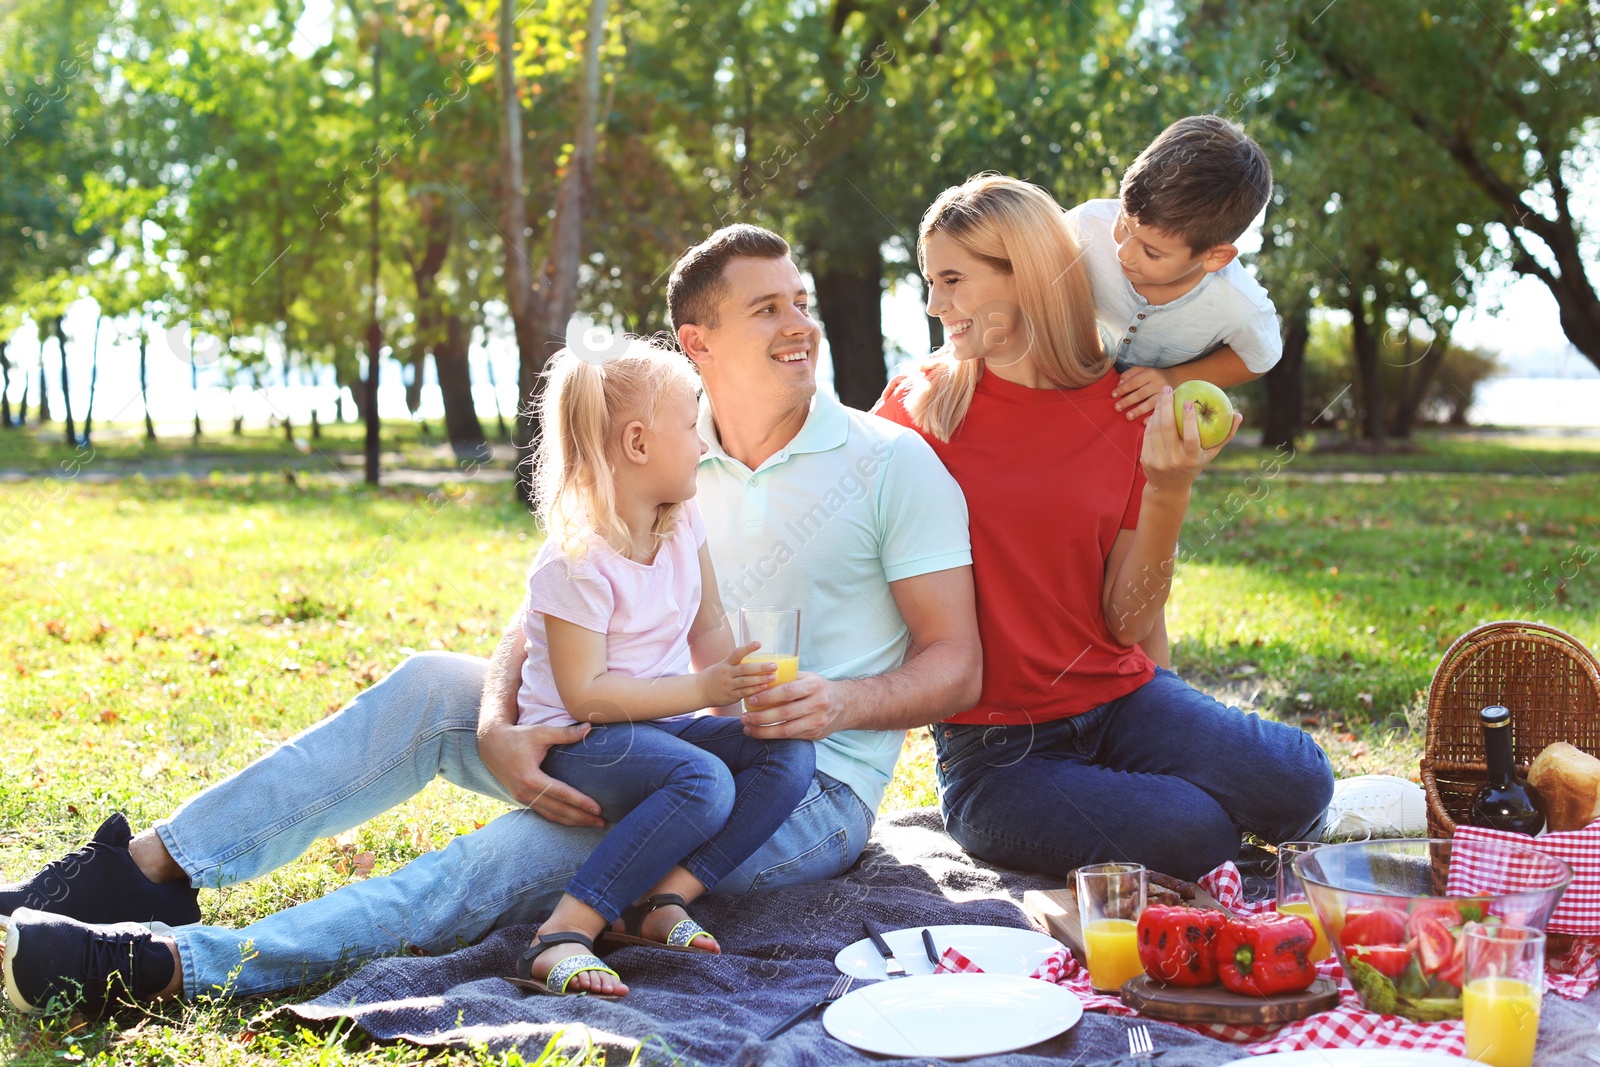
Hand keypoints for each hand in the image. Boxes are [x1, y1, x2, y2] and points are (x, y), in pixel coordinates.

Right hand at [477, 720, 605, 827]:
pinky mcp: (523, 799)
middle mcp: (525, 792)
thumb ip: (565, 733)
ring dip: (573, 822)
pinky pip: (544, 813)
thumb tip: (588, 728)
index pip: (561, 794)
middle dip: (581, 818)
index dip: (580, 802)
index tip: (598, 809)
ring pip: (551, 815)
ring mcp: (523, 798)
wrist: (491, 745)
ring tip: (593, 825)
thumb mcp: (540, 733)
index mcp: (530, 778)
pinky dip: (560, 818)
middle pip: (558, 810)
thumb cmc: (517, 737)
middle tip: (602, 823)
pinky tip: (575, 820)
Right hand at [697, 641, 775, 708]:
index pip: (737, 653)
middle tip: (774, 666)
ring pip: (746, 681)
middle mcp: (727, 673)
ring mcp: (728, 685)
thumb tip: (759, 661)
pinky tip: (765, 687)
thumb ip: (738, 664)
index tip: (759, 643)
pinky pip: (744, 693)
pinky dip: (755, 690)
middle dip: (760, 667)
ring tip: (773, 677)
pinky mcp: (731, 696)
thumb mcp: (723, 665)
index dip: (748, 648)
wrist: (700, 690)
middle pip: (745, 669)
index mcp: (726, 663)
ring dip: (760, 679)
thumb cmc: (716, 676)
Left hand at [740, 672, 846, 740]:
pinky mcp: (815, 734)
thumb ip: (788, 679)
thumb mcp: (808, 677)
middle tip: (744, 717)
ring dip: (763, 731)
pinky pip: (791, 737)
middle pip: (784, 713)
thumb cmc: (819, 688)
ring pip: (786, 730)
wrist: (845, 704)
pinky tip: (760, 733)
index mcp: (814, 686)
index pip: (787, 692)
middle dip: (761, 717)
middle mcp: (818, 704)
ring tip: (747, 728)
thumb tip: (760, 679)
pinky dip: (773, 736)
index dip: (767, 697)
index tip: (750, 700)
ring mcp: (817, 721)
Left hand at [1112, 365, 1173, 419]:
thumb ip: (1130, 374)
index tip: (1113, 395)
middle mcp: (1158, 383)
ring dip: (1139, 410)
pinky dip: (1152, 416)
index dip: (1123, 389)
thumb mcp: (1142, 370)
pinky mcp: (1170, 403)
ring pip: (1150, 403)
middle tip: (1117, 407)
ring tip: (1128, 416)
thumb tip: (1119, 383)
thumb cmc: (1153, 376)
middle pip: (1141, 393)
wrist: (1176, 378)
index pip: (1134, 382)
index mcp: (1150, 373)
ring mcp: (1165, 394)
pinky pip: (1160, 411)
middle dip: (1128, 401)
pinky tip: (1144, 422)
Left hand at [1140, 385, 1241, 494]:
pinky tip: (1156, 410)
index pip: (1191, 437)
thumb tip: (1239, 415)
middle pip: (1167, 428)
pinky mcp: (1146, 460)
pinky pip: (1148, 435)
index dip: (1189, 418)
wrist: (1169, 488)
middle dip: (1166, 405)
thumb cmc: (1194, 466)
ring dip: (1157, 410)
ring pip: (1155, 429)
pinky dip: (1151, 420)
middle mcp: (1174, 461)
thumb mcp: (1210, 455)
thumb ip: (1225, 436)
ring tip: (1163, 396)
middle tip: (1168, 389)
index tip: (1188, 401)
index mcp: (1191, 459)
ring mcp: (1158, 461)